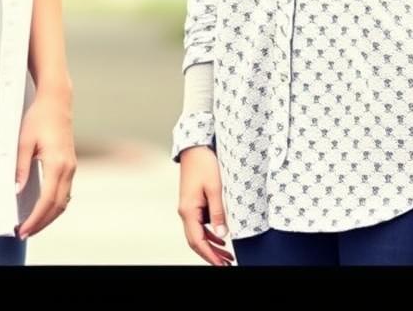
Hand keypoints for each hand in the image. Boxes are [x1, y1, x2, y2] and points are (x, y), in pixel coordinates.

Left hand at [15, 90, 76, 239]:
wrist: (56, 100)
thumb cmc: (39, 117)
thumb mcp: (23, 141)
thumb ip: (20, 168)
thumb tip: (15, 192)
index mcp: (57, 163)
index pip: (47, 201)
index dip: (35, 219)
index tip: (22, 230)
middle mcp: (68, 168)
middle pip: (58, 206)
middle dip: (42, 223)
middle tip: (24, 233)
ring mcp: (71, 166)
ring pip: (64, 201)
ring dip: (49, 216)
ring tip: (32, 225)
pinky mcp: (70, 164)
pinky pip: (66, 191)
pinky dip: (55, 205)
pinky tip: (43, 208)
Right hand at [178, 146, 234, 265]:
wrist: (194, 147)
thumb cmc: (204, 164)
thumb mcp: (215, 188)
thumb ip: (218, 212)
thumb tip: (222, 234)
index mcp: (188, 210)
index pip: (198, 241)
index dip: (210, 255)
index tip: (221, 265)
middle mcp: (185, 211)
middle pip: (196, 241)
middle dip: (211, 255)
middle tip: (226, 264)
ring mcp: (188, 208)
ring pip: (198, 234)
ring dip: (211, 246)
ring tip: (227, 256)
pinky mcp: (193, 203)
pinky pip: (199, 225)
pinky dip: (210, 234)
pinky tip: (220, 239)